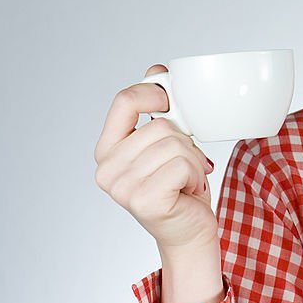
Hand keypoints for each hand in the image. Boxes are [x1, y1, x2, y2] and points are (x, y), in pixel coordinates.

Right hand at [94, 65, 218, 248]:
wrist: (190, 231)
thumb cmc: (179, 186)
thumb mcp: (168, 142)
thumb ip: (158, 109)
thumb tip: (157, 71)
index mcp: (107, 148)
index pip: (124, 100)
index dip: (154, 93)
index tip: (171, 104)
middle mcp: (107, 168)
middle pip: (160, 124)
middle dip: (185, 141)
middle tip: (184, 165)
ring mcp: (122, 187)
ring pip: (175, 143)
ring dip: (193, 160)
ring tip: (186, 179)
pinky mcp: (143, 200)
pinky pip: (182, 164)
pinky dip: (195, 174)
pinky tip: (188, 190)